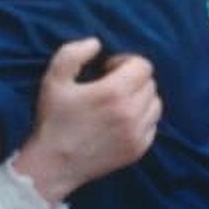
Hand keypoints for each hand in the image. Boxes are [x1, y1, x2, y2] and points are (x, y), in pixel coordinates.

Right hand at [14, 39, 162, 205]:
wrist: (52, 164)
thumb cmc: (53, 119)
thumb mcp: (53, 79)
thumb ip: (74, 52)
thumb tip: (97, 43)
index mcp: (113, 92)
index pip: (143, 65)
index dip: (125, 62)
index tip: (107, 70)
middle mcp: (131, 113)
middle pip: (150, 83)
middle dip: (132, 79)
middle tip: (110, 86)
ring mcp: (137, 134)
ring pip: (155, 103)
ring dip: (140, 98)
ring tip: (118, 103)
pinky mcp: (138, 150)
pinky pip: (153, 125)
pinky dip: (142, 119)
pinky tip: (121, 121)